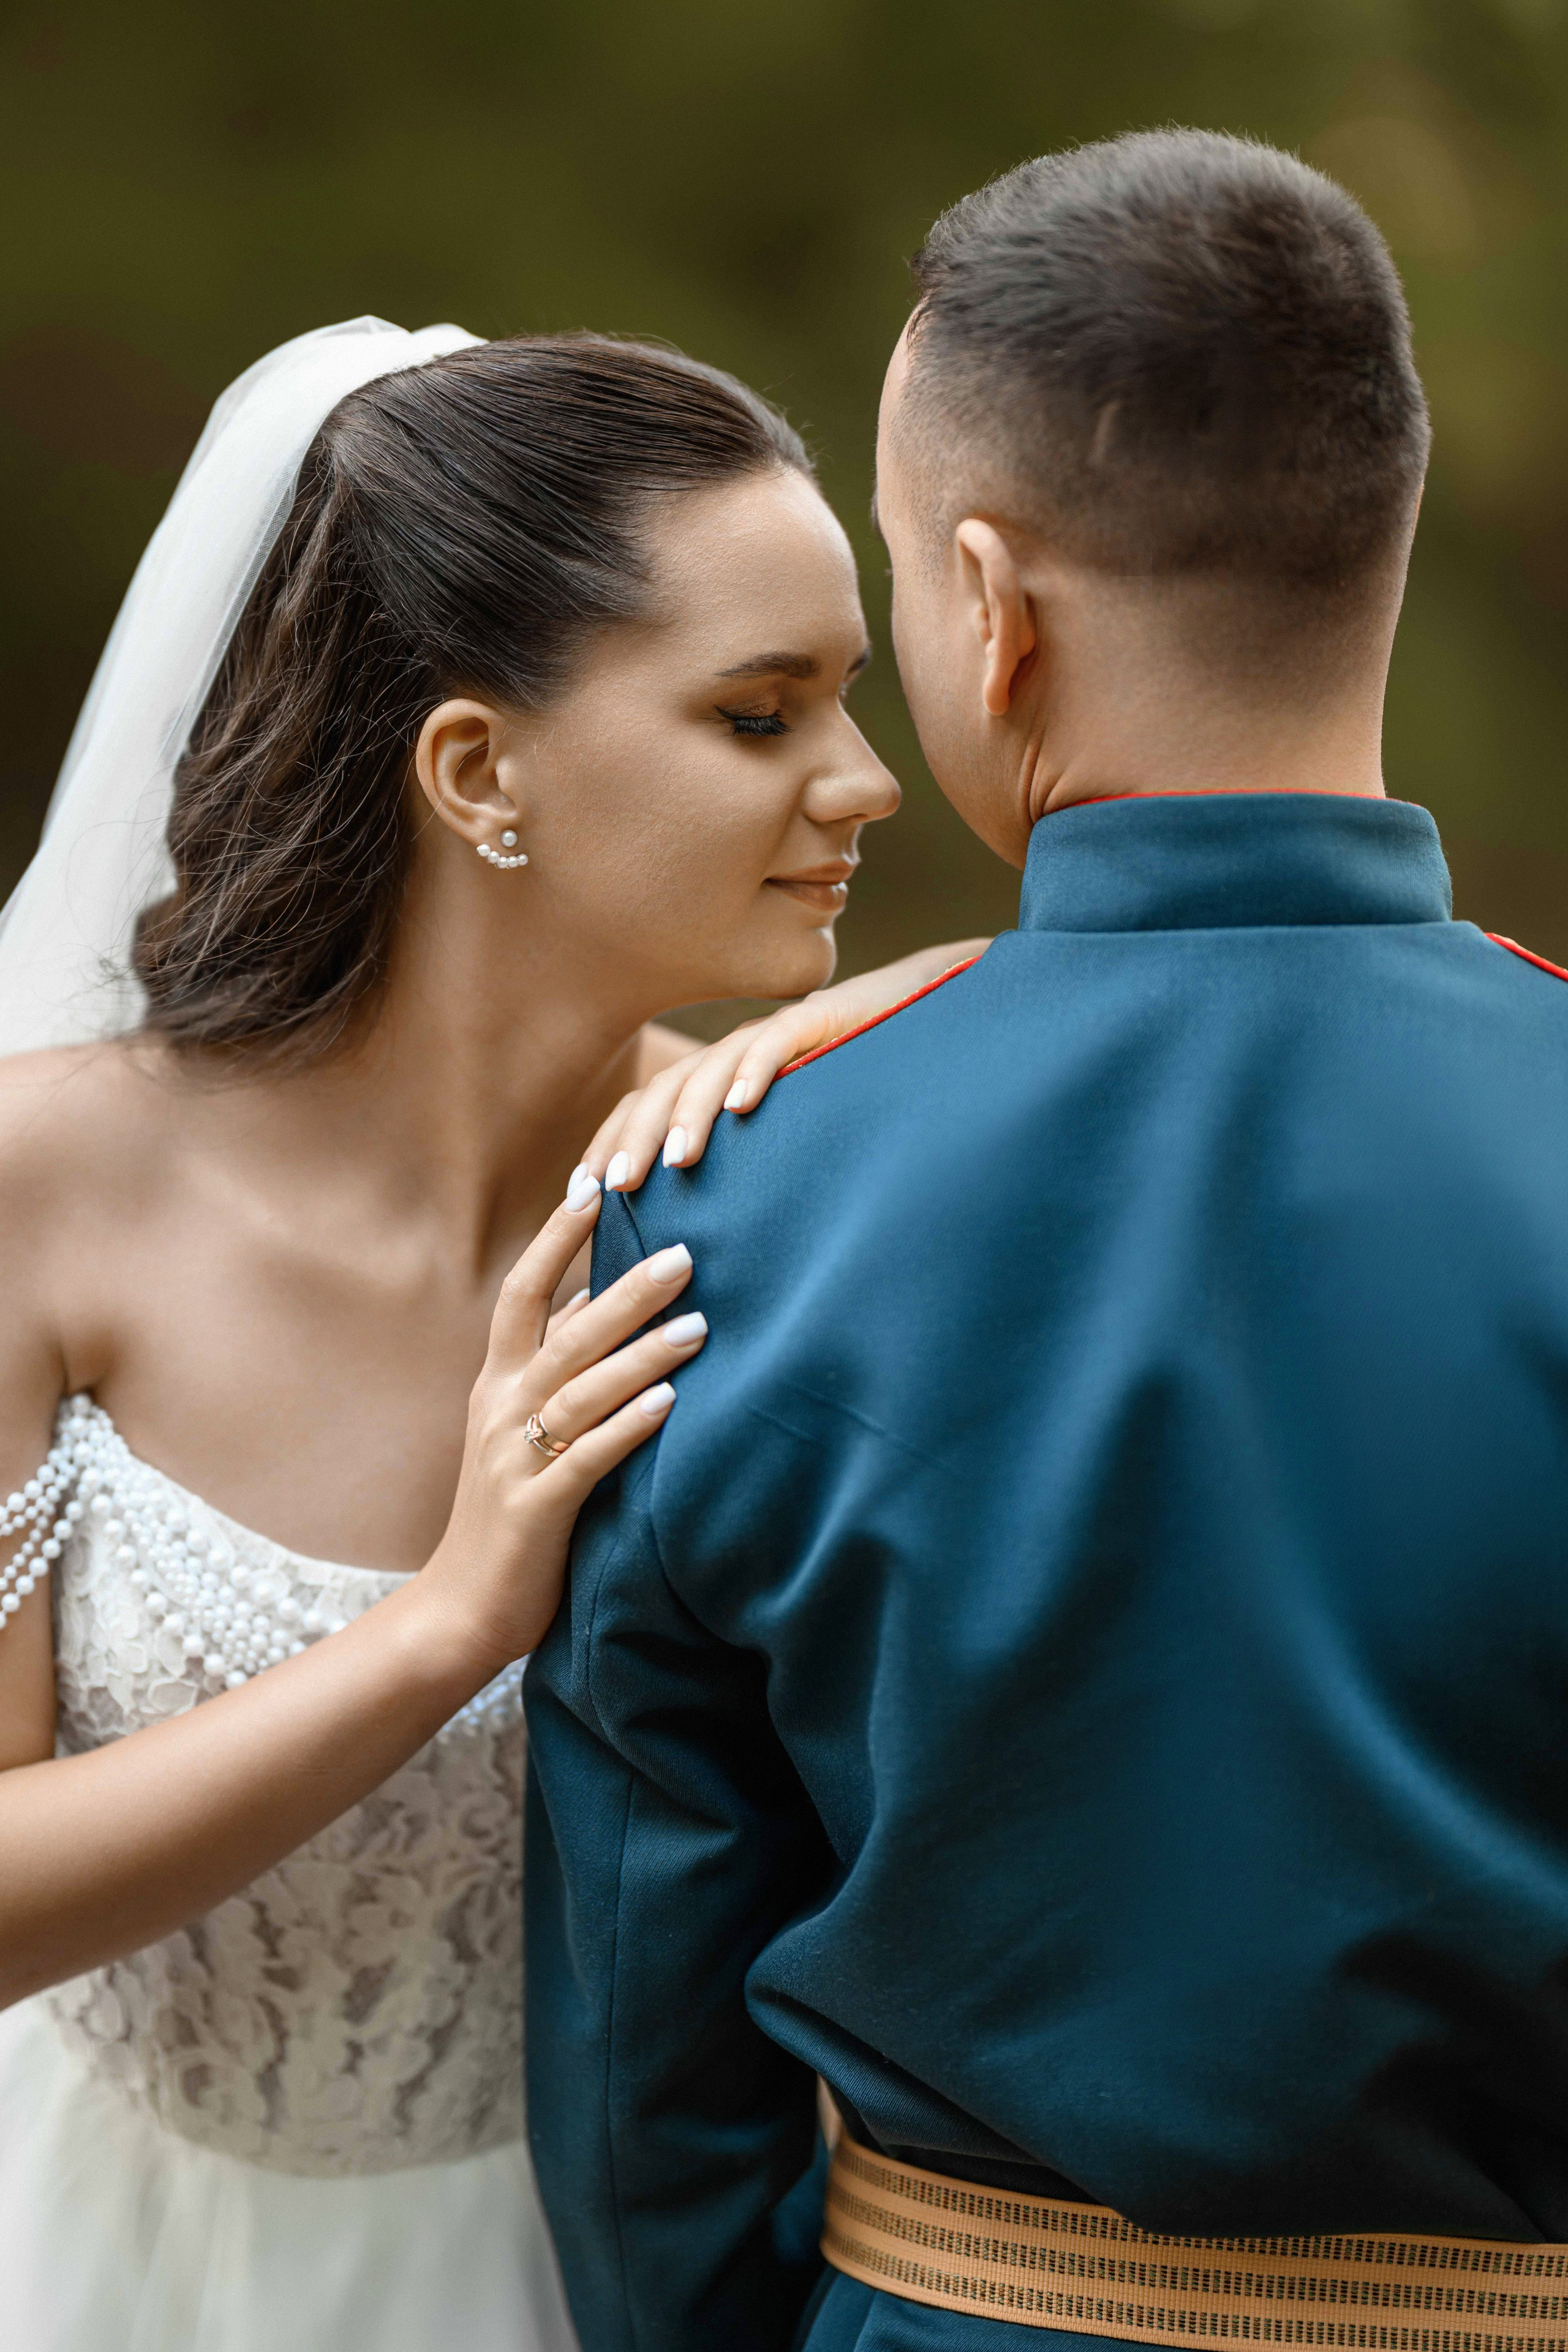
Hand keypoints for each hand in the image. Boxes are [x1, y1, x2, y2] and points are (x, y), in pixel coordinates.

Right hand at [416, 1177, 703, 1675]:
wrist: (459, 1610)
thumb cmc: (510, 1515)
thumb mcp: (525, 1432)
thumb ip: (559, 1373)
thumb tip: (609, 1306)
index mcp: (497, 1385)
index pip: (523, 1293)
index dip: (556, 1238)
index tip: (594, 1183)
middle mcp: (501, 1410)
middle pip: (563, 1332)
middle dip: (625, 1290)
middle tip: (686, 1255)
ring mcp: (515, 1460)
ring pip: (580, 1390)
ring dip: (641, 1356)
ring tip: (700, 1327)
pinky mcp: (536, 1510)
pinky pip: (587, 1459)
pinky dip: (629, 1429)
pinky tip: (670, 1405)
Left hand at [584, 940, 989, 1193]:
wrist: (922, 1015)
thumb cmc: (859, 1092)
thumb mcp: (792, 1140)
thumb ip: (752, 1171)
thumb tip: (710, 1241)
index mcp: (719, 1081)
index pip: (647, 1109)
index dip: (610, 1145)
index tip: (583, 1198)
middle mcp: (735, 1056)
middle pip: (663, 1091)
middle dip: (631, 1140)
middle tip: (609, 1189)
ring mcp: (773, 1035)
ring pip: (710, 1070)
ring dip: (686, 1116)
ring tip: (672, 1163)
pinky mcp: (819, 1019)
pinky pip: (776, 1043)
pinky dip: (754, 1072)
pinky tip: (741, 1106)